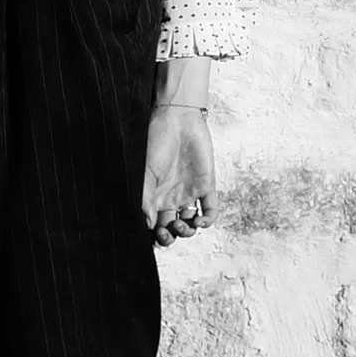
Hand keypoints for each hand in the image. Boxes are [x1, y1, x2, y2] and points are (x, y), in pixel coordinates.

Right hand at [142, 97, 216, 243]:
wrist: (177, 118)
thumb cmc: (155, 139)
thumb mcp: (145, 170)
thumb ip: (145, 198)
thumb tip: (146, 225)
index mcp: (153, 195)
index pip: (153, 225)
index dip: (153, 235)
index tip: (151, 236)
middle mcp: (170, 198)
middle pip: (171, 229)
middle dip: (170, 238)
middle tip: (168, 233)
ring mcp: (189, 192)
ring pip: (190, 224)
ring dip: (187, 232)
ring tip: (183, 225)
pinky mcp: (206, 185)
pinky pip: (210, 210)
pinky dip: (207, 221)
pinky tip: (199, 220)